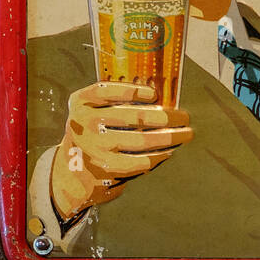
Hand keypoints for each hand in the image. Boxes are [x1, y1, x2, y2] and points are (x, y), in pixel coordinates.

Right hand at [49, 81, 192, 221]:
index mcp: (81, 102)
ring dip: (169, 137)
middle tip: (184, 116)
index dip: (132, 91)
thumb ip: (117, 100)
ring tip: (185, 133)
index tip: (154, 93)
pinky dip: (159, 156)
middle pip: (133, 117)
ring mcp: (95, 147)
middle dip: (165, 116)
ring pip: (141, 140)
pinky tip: (169, 151)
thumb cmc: (96, 130)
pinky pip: (139, 161)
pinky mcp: (106, 167)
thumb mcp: (94, 110)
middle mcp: (85, 123)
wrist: (74, 167)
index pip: (106, 91)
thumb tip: (163, 96)